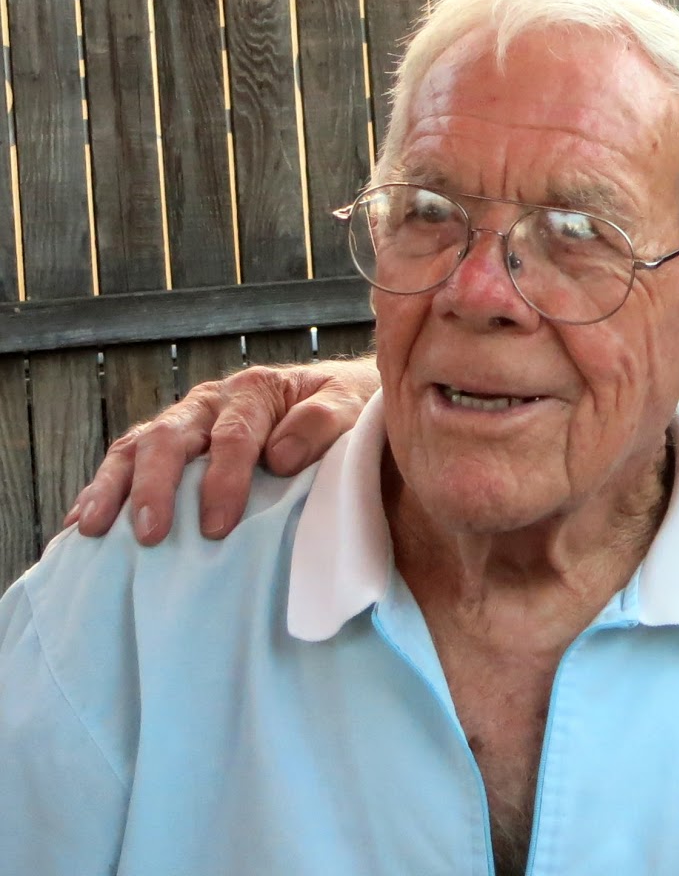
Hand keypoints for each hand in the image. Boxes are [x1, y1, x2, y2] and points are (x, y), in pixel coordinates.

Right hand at [67, 357, 380, 544]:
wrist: (346, 400)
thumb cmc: (348, 410)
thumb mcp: (350, 406)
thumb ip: (322, 423)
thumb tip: (278, 458)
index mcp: (256, 390)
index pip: (234, 435)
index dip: (224, 479)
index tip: (217, 525)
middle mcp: (212, 401)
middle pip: (172, 438)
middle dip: (158, 487)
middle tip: (152, 535)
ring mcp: (186, 421)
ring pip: (138, 446)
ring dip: (115, 487)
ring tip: (94, 528)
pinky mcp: (172, 444)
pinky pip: (127, 460)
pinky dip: (102, 488)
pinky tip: (81, 522)